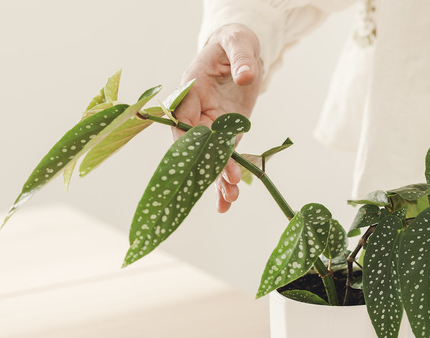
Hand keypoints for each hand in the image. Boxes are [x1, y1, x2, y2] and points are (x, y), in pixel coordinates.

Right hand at [174, 23, 262, 211]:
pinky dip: (225, 180)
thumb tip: (246, 76)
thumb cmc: (234, 43)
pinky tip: (228, 201)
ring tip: (230, 200)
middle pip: (196, 144)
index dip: (191, 138)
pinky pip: (223, 159)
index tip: (203, 155)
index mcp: (191, 88)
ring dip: (218, 179)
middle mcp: (196, 110)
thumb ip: (241, 59)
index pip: (184, 117)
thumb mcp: (238, 44)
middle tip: (228, 182)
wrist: (240, 51)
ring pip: (209, 156)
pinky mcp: (226, 133)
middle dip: (209, 165)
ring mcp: (211, 124)